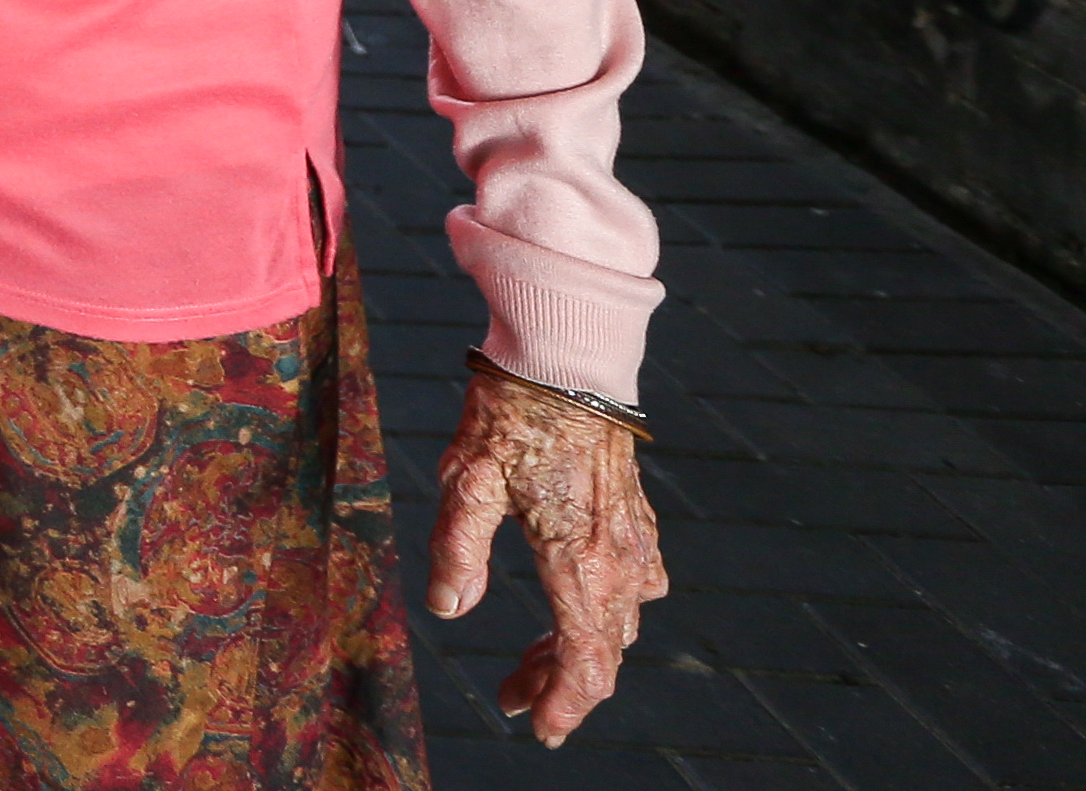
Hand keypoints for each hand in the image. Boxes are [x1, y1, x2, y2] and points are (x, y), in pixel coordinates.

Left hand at [427, 364, 666, 742]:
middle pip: (601, 650)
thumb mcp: (465, 481)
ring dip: (574, 647)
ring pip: (617, 621)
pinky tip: (570, 600)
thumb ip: (458, 552)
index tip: (539, 729)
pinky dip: (600, 609)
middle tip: (512, 696)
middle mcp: (621, 559)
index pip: (585, 662)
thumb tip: (449, 610)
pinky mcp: (636, 517)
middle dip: (556, 682)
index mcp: (579, 561)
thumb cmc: (511, 413)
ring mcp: (635, 538)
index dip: (565, 705)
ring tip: (526, 658)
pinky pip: (634, 584)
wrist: (566, 355)